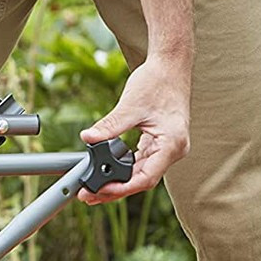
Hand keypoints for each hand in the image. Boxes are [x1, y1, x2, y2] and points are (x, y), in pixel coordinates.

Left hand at [78, 54, 191, 204]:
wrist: (171, 65)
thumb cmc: (158, 80)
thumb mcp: (130, 105)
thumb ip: (109, 125)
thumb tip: (88, 137)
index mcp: (172, 143)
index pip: (146, 178)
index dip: (122, 189)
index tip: (100, 192)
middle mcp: (173, 150)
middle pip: (141, 180)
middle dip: (113, 190)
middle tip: (87, 196)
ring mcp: (167, 148)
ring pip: (140, 175)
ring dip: (117, 184)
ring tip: (92, 190)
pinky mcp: (160, 143)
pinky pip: (140, 164)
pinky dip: (123, 171)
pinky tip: (105, 176)